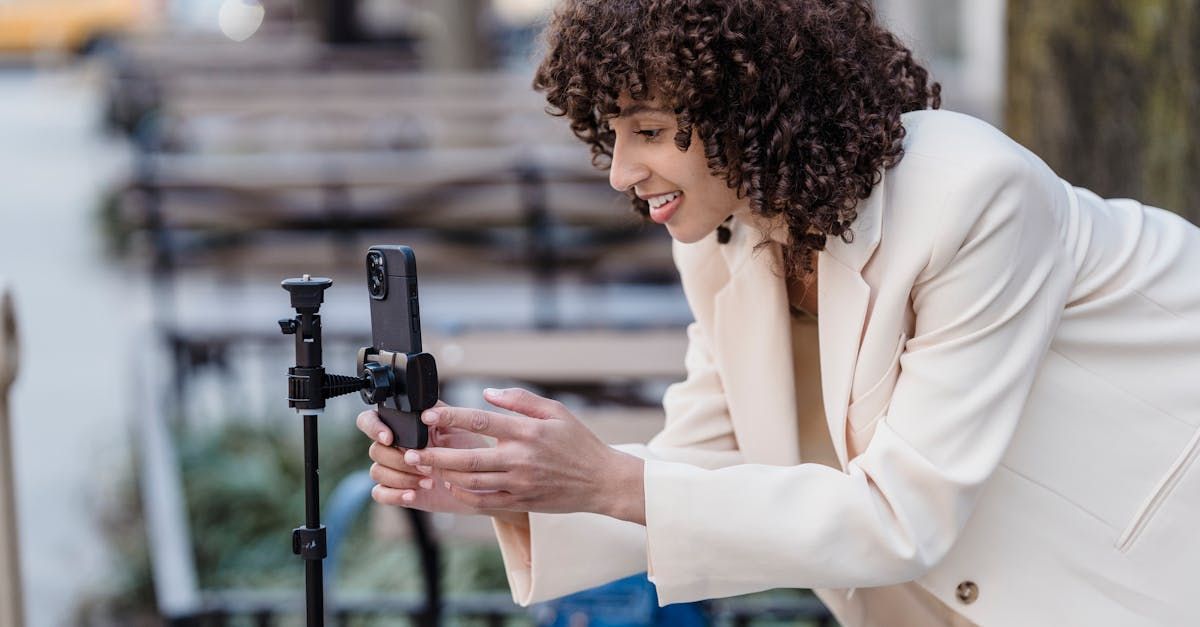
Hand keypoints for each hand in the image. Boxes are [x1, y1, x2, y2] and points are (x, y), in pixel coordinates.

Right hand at [356, 403, 492, 515]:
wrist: (479, 483)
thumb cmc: (470, 449)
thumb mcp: (458, 426)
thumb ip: (439, 414)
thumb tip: (425, 412)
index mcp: (404, 427)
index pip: (370, 420)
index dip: (373, 427)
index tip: (389, 437)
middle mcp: (395, 447)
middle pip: (375, 450)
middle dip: (398, 459)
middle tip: (424, 466)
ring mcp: (395, 469)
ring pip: (376, 471)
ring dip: (401, 477)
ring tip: (428, 481)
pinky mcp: (397, 491)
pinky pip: (380, 493)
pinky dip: (394, 494)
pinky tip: (413, 494)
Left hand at [403, 388, 645, 521]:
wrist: (602, 480)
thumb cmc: (579, 442)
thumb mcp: (556, 411)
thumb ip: (520, 400)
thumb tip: (488, 393)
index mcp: (527, 431)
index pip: (481, 421)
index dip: (451, 417)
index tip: (429, 415)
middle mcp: (520, 458)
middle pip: (468, 457)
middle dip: (435, 455)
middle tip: (412, 450)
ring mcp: (519, 482)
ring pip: (472, 481)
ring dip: (444, 474)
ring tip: (424, 467)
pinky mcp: (521, 500)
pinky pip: (484, 501)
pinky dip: (464, 495)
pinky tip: (451, 485)